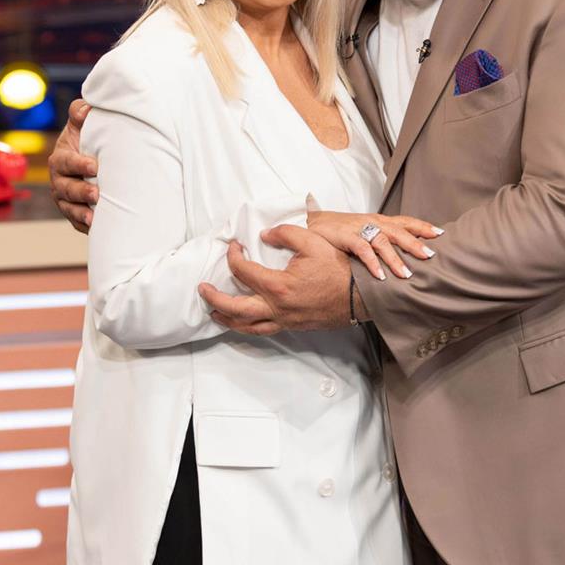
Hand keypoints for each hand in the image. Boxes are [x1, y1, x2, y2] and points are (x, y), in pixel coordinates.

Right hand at [48, 98, 97, 232]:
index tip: (94, 166)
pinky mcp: (75, 212)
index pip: (66, 162)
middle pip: (65, 188)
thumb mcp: (83, 125)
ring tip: (93, 218)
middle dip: (80, 192)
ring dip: (80, 213)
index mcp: (61, 158)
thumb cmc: (90, 140)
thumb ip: (81, 113)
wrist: (96, 160)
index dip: (78, 164)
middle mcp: (60, 180)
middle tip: (96, 194)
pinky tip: (96, 228)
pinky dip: (84, 226)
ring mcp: (65, 198)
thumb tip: (85, 108)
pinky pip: (76, 222)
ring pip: (69, 208)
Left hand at [199, 225, 353, 335]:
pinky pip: (263, 331)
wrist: (361, 295)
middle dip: (215, 299)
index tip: (234, 246)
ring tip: (214, 312)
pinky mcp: (293, 326)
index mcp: (279, 285)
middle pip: (235, 308)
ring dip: (227, 319)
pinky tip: (243, 320)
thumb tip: (265, 235)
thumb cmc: (339, 268)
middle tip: (203, 289)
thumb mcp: (313, 241)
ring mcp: (284, 320)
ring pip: (247, 326)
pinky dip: (247, 326)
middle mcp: (277, 307)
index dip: (233, 256)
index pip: (243, 271)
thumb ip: (285, 234)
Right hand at [307, 211, 440, 279]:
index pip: (405, 221)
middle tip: (430, 255)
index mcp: (379, 221)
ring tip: (406, 274)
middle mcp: (372, 222)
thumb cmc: (340, 230)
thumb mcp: (364, 232)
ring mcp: (359, 228)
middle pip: (398, 231)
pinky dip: (372, 262)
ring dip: (395, 258)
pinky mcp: (345, 236)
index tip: (439, 234)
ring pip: (382, 241)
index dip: (422, 226)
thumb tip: (402, 255)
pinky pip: (362, 249)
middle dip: (415, 243)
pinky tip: (380, 275)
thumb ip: (381, 241)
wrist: (311, 224)